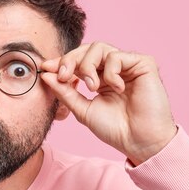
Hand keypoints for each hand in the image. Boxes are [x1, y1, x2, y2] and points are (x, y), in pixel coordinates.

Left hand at [41, 41, 177, 164]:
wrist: (139, 141)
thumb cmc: (115, 129)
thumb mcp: (82, 109)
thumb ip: (65, 91)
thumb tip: (45, 74)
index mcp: (100, 78)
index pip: (78, 60)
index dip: (62, 62)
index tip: (45, 68)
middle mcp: (114, 69)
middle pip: (87, 49)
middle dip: (70, 60)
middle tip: (64, 76)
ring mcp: (128, 65)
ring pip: (100, 48)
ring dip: (88, 65)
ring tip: (92, 88)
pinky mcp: (144, 64)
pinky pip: (118, 56)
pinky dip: (111, 71)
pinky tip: (116, 88)